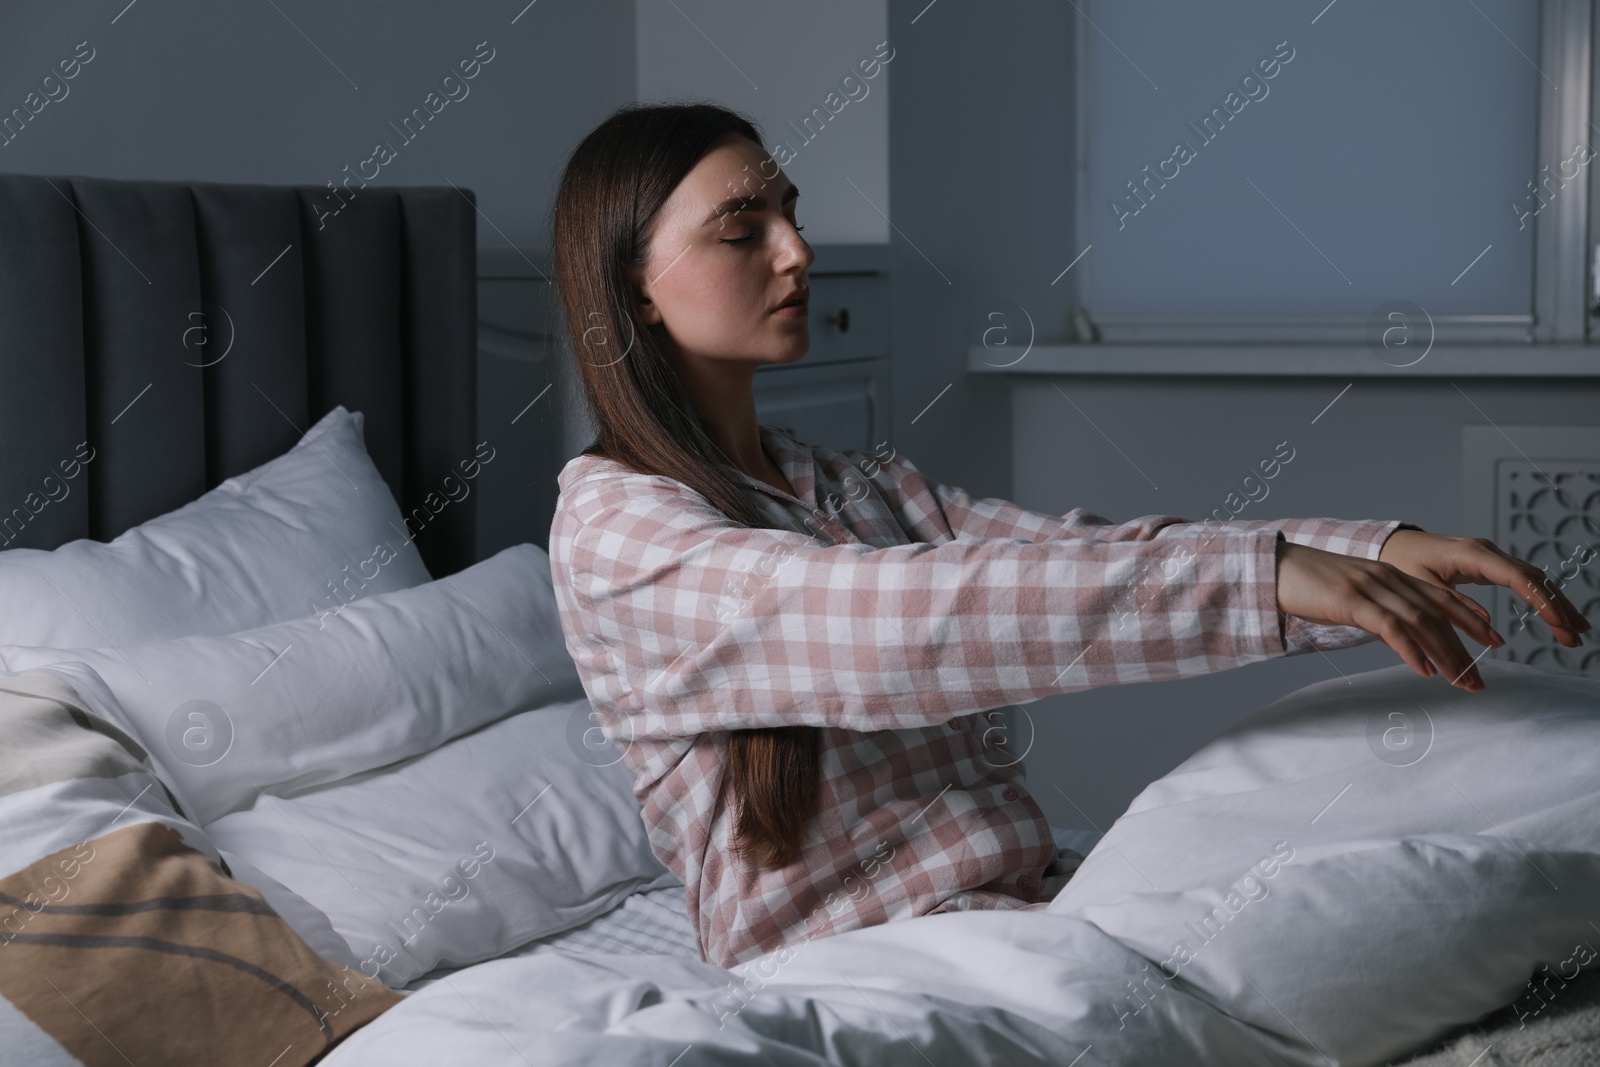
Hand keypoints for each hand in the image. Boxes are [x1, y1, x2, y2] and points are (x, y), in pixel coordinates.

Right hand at [1276, 535, 1559, 691]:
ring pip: (1422, 622)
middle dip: (1466, 647)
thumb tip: (1394, 632)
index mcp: (1389, 575)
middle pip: (1438, 613)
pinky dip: (1411, 650)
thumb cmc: (1306, 585)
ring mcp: (1370, 588)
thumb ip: (1375, 608)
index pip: (1441, 595)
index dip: (1471, 617)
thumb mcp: (1350, 595)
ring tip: (1462, 681)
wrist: (1273, 567)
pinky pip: (1390, 627)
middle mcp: (1387, 578)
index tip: (1494, 639)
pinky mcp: (1351, 600)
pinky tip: (1424, 670)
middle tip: (1480, 679)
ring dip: (1446, 655)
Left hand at [1378, 530, 1590, 646]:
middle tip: (1577, 635)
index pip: (1517, 576)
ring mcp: (1491, 557)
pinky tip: (1555, 616)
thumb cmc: (1402, 563)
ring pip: (1533, 578)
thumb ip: (1452, 607)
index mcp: (1472, 554)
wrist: (1393, 544)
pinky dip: (1541, 597)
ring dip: (1556, 603)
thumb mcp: (1422, 587)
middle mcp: (1487, 552)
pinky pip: (1523, 579)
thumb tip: (1489, 629)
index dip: (1541, 600)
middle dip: (1558, 606)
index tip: (1559, 622)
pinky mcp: (1489, 564)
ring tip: (1576, 632)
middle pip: (1534, 577)